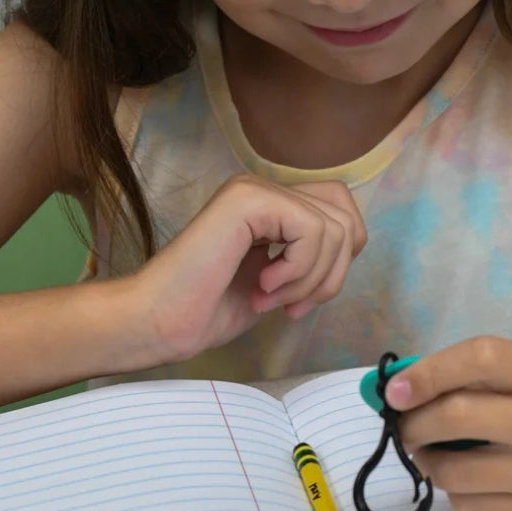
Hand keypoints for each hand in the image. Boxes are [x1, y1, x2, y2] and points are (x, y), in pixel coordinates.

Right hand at [129, 174, 366, 363]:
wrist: (160, 321)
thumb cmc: (209, 308)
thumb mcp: (281, 281)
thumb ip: (312, 256)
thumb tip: (351, 243)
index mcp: (273, 206)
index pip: (343, 213)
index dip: (339, 262)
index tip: (302, 301)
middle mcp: (264, 189)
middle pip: (345, 217)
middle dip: (332, 273)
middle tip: (292, 305)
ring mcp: (254, 189)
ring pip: (334, 228)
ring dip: (310, 278)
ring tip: (270, 297)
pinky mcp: (248, 199)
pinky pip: (312, 229)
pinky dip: (298, 269)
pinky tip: (263, 286)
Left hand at [386, 337, 511, 510]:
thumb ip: (493, 369)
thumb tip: (416, 382)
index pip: (478, 361)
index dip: (427, 372)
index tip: (394, 388)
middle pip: (456, 418)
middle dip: (413, 421)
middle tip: (404, 421)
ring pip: (455, 471)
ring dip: (426, 459)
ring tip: (429, 449)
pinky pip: (473, 506)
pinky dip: (455, 489)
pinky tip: (464, 475)